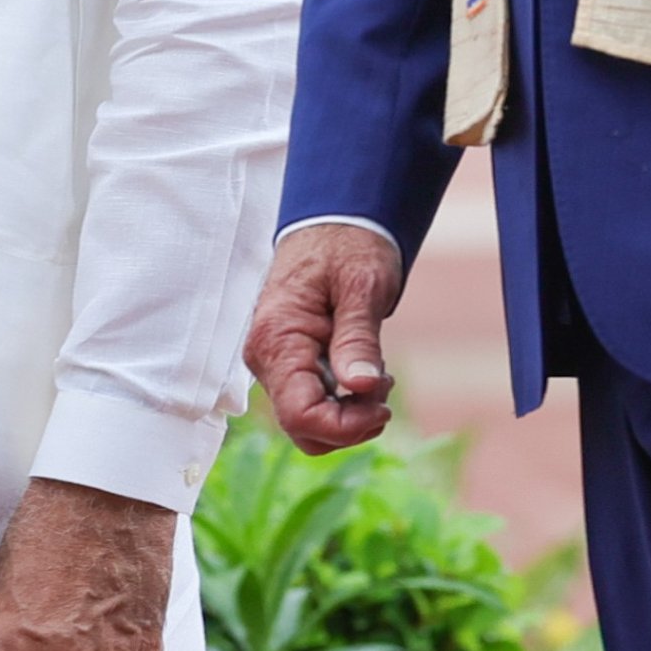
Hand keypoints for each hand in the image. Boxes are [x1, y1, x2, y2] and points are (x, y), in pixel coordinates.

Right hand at [244, 223, 405, 451]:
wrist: (331, 221)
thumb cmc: (346, 245)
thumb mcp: (362, 285)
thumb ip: (358, 337)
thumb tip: (360, 386)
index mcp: (277, 339)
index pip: (300, 415)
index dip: (345, 426)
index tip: (383, 404)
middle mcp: (266, 359)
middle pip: (303, 429)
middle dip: (350, 423)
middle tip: (383, 385)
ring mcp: (276, 364)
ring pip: (309, 422)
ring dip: (350, 413)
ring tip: (377, 372)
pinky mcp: (289, 364)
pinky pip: (313, 403)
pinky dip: (344, 401)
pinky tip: (364, 369)